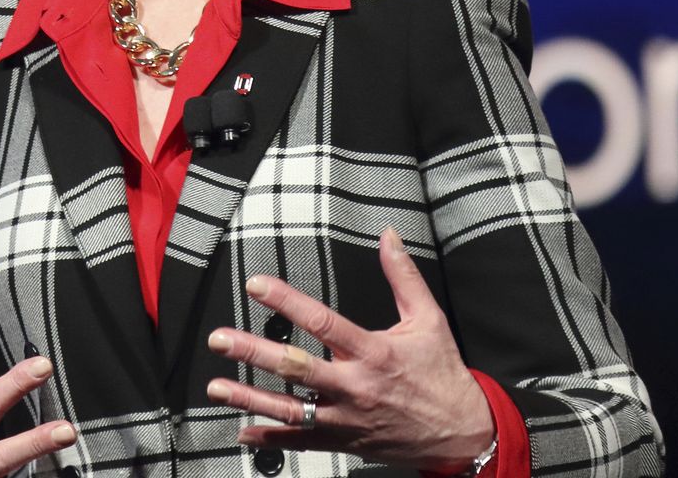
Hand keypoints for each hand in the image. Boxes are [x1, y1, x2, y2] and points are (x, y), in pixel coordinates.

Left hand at [203, 229, 494, 470]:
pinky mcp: (345, 441)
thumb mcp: (429, 319)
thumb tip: (389, 236)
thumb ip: (403, 276)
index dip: (286, 301)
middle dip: (253, 352)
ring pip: (290, 408)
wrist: (461, 433)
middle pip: (295, 367)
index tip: (257, 285)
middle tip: (220, 339)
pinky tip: (243, 431)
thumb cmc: (443, 374)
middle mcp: (355, 386)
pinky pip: (302, 441)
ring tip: (217, 386)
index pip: (321, 321)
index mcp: (373, 352)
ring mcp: (347, 418)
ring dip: (250, 397)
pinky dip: (271, 437)